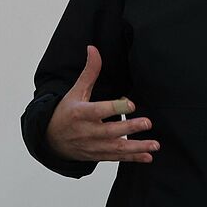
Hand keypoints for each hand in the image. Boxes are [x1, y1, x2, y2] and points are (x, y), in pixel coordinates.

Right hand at [45, 45, 159, 162]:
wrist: (51, 140)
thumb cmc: (65, 112)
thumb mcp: (75, 91)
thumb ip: (89, 72)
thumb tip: (93, 49)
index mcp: (81, 113)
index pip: (99, 111)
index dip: (115, 108)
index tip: (130, 104)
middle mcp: (87, 131)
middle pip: (111, 131)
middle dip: (130, 128)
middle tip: (147, 123)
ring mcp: (93, 146)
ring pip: (117, 148)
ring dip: (137, 147)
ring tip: (154, 145)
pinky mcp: (98, 155)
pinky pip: (117, 158)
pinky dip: (133, 158)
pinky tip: (147, 157)